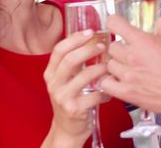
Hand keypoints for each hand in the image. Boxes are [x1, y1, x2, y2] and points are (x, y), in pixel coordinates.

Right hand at [42, 29, 107, 144]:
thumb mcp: (66, 79)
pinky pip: (94, 95)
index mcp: (51, 73)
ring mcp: (62, 97)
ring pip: (84, 76)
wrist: (67, 128)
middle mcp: (54, 84)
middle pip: (70, 60)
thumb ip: (74, 62)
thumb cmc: (71, 98)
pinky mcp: (74, 109)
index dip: (75, 39)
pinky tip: (109, 90)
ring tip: (109, 67)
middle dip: (89, 49)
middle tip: (103, 46)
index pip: (59, 50)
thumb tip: (92, 38)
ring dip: (100, 69)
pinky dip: (105, 91)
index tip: (90, 32)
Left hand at [100, 16, 160, 116]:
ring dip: (117, 64)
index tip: (116, 25)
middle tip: (130, 52)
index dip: (115, 22)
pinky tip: (119, 81)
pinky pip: (106, 84)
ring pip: (109, 65)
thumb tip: (159, 23)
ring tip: (128, 68)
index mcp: (143, 41)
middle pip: (112, 47)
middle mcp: (132, 57)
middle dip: (121, 47)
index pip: (115, 24)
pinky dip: (110, 81)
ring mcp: (128, 76)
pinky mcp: (128, 93)